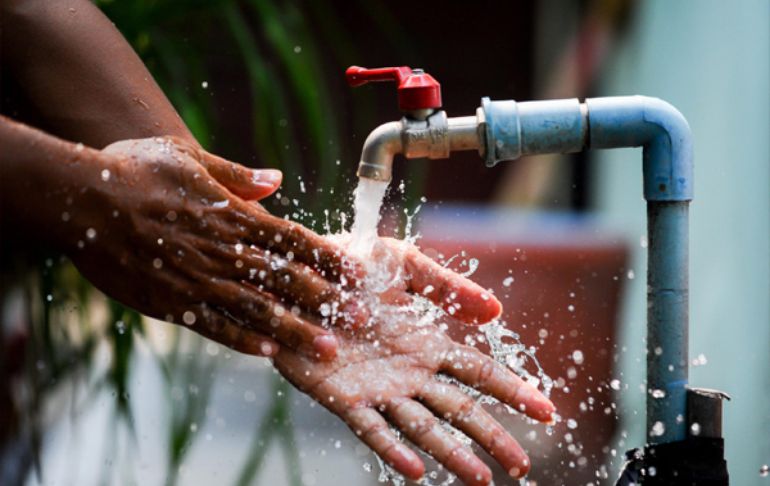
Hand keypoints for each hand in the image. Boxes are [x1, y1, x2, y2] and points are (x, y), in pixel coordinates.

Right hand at [70, 136, 356, 358]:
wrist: (83, 198)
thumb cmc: (137, 169)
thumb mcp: (190, 158)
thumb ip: (237, 175)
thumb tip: (276, 179)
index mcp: (233, 215)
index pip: (293, 239)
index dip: (329, 257)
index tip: (358, 273)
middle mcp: (224, 251)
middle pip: (286, 280)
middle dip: (328, 301)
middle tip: (363, 320)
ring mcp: (199, 280)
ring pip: (258, 311)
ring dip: (295, 331)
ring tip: (328, 350)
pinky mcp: (172, 303)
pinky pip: (214, 326)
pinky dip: (243, 340)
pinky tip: (269, 354)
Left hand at [275, 238, 553, 484]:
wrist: (293, 274)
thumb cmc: (348, 266)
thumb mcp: (402, 265)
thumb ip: (445, 287)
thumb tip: (497, 310)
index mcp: (426, 343)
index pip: (480, 373)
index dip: (513, 391)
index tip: (548, 412)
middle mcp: (409, 373)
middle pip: (460, 410)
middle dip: (494, 436)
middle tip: (523, 466)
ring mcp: (378, 389)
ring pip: (423, 428)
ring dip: (453, 454)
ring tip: (482, 479)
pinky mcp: (342, 397)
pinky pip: (371, 429)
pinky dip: (393, 450)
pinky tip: (415, 469)